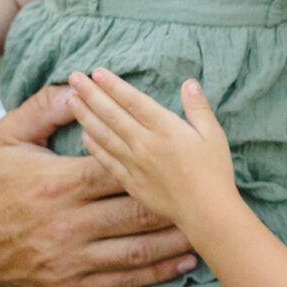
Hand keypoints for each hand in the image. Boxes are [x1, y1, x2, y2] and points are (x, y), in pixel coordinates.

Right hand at [0, 83, 198, 286]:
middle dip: (178, 204)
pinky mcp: (70, 284)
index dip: (156, 163)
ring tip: (209, 231)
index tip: (184, 156)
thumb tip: (80, 88)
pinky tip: (182, 264)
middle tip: (211, 196)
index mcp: (59, 183)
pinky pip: (122, 280)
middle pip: (138, 211)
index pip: (121, 169)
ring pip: (137, 249)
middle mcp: (69, 223)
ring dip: (176, 241)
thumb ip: (46, 108)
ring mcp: (71, 258)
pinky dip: (156, 274)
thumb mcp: (7, 136)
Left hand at [68, 69, 236, 235]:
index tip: (97, 72)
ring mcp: (136, 165)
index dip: (113, 85)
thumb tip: (189, 83)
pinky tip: (84, 136)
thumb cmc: (215, 172)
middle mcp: (146, 144)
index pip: (133, 101)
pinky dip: (94, 148)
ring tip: (71, 100)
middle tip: (74, 77)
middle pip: (112, 114)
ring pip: (104, 136)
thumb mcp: (213, 134)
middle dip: (91, 94)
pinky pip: (107, 162)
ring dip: (86, 116)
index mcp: (166, 128)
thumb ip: (198, 107)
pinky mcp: (132, 183)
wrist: (207, 213)